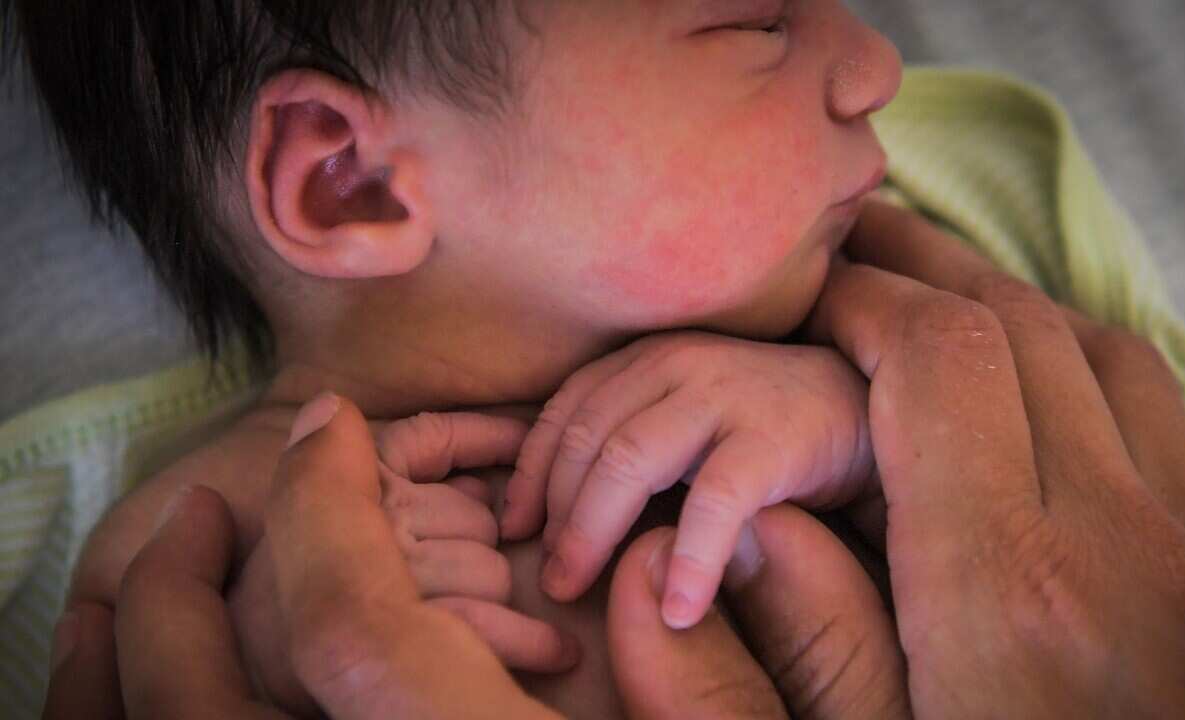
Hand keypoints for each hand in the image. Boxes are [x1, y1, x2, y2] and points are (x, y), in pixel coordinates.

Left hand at [44, 393, 911, 718]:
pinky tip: (198, 696)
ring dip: (131, 676)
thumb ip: (762, 679)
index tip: (332, 425)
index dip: (329, 511)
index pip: (355, 637)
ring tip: (154, 590)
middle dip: (167, 595)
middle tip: (195, 502)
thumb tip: (649, 580)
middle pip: (208, 714)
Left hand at [502, 330, 873, 627]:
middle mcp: (676, 364)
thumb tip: (557, 509)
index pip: (568, 411)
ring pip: (630, 461)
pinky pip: (714, 503)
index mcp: (648, 359)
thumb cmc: (760, 421)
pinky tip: (676, 607)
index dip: (531, 473)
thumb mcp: (684, 412)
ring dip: (593, 532)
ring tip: (578, 590)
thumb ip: (631, 435)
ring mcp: (723, 395)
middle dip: (556, 515)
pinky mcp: (770, 438)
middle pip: (589, 440)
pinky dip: (688, 558)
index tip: (514, 527)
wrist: (862, 405)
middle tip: (548, 578)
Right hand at [807, 199, 1184, 716]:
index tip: (812, 297)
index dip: (866, 307)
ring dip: (1000, 299)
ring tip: (926, 281)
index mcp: (1004, 594)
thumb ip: (804, 652)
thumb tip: (741, 530)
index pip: (941, 367)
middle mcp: (1109, 542)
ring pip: (1093, 350)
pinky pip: (1153, 405)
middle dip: (921, 271)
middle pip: (1017, 333)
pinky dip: (1076, 351)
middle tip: (851, 244)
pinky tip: (1033, 364)